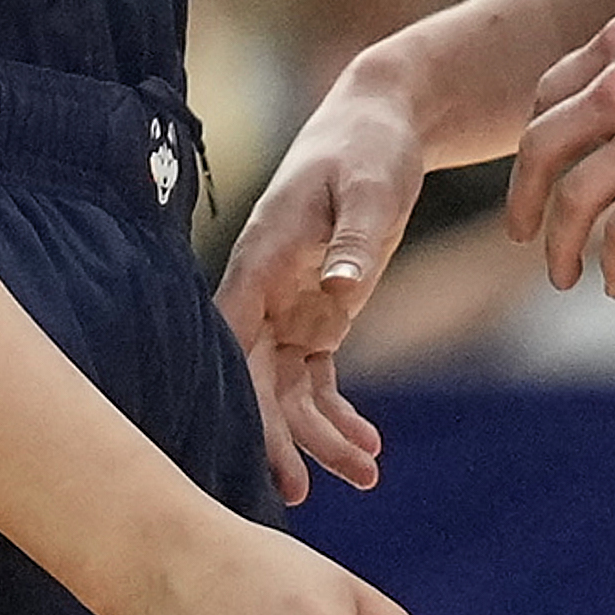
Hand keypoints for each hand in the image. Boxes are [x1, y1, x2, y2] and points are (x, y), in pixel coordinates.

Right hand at [215, 66, 432, 503]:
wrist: (382, 122)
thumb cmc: (369, 147)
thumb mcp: (371, 187)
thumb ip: (356, 237)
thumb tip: (342, 288)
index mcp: (260, 258)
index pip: (233, 340)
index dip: (239, 399)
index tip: (260, 452)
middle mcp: (263, 289)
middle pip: (253, 378)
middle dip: (275, 437)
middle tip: (304, 492)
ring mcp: (288, 306)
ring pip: (285, 389)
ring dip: (318, 435)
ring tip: (367, 474)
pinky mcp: (317, 314)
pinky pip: (315, 378)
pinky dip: (336, 414)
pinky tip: (369, 447)